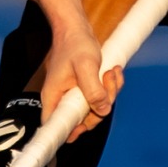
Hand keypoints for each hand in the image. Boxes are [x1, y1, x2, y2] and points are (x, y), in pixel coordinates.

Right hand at [40, 18, 120, 143]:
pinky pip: (101, 98)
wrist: (76, 29)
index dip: (69, 135)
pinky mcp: (84, 91)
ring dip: (109, 92)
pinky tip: (113, 71)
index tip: (77, 136)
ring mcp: (74, 97)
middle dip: (102, 104)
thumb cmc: (75, 45)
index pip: (57, 128)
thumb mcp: (86, 66)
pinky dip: (110, 87)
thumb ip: (93, 89)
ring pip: (96, 109)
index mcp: (54, 99)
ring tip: (111, 71)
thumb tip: (103, 110)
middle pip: (85, 121)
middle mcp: (62, 101)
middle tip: (108, 80)